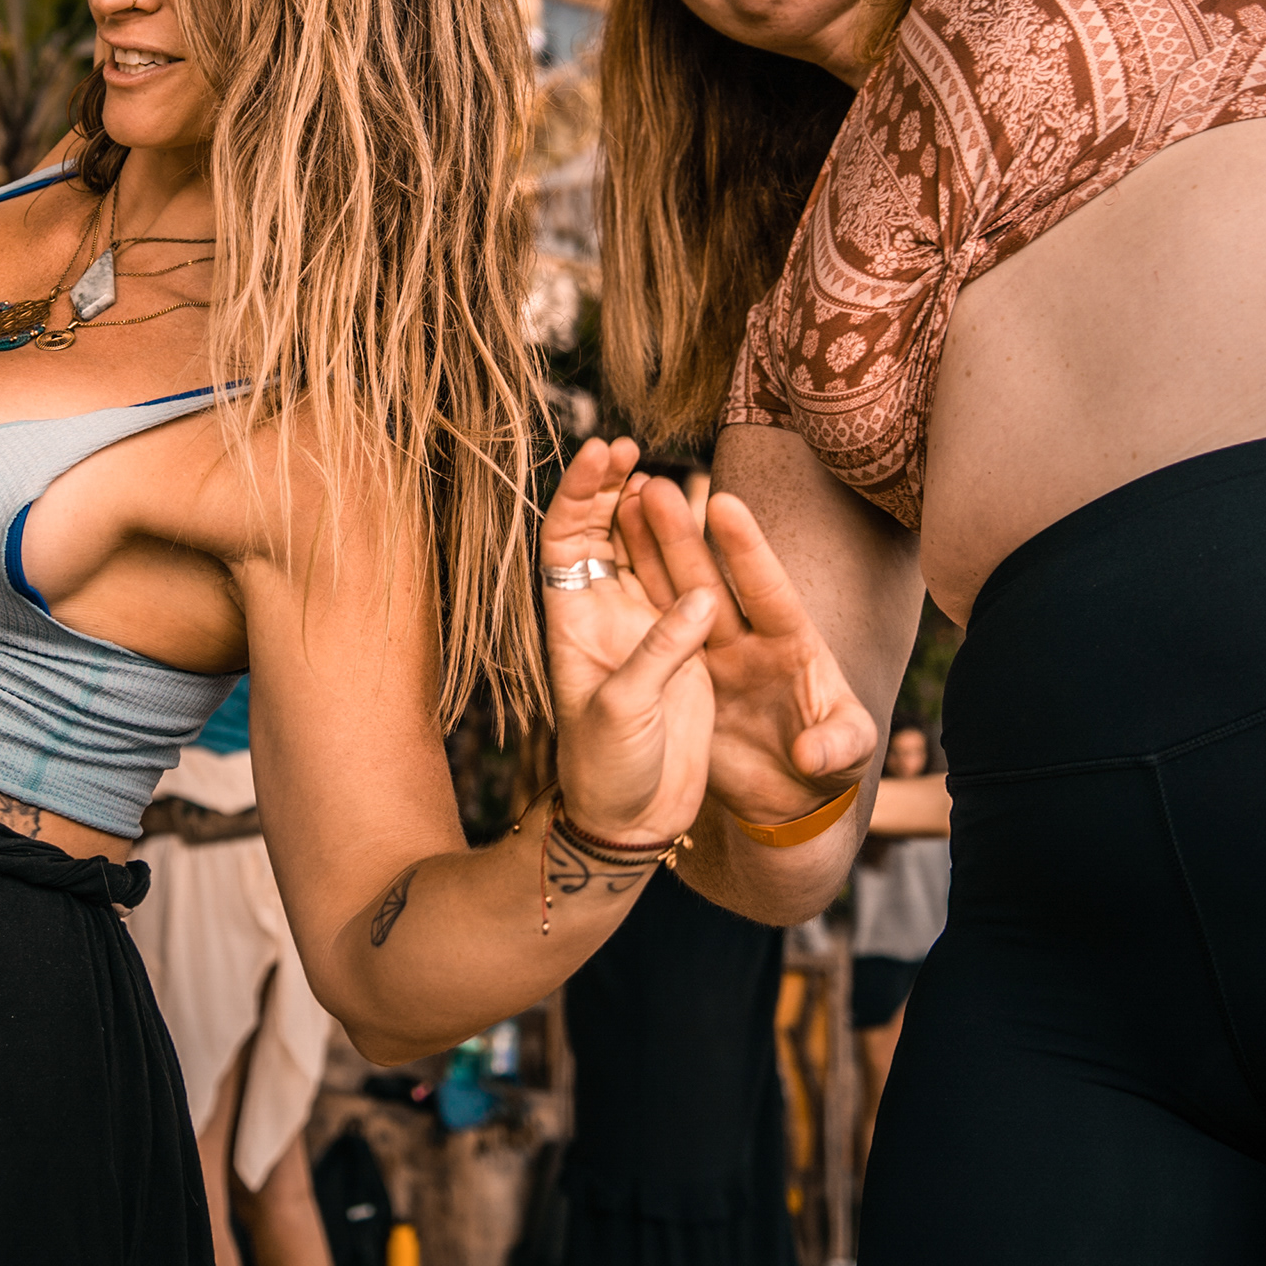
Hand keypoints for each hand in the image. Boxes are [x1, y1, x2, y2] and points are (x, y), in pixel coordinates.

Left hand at [538, 438, 717, 849]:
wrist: (634, 819)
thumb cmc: (608, 771)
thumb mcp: (624, 713)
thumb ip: (659, 654)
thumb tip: (700, 601)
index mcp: (572, 624)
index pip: (564, 542)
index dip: (577, 494)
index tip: (600, 455)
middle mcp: (602, 617)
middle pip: (597, 534)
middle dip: (608, 487)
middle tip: (629, 446)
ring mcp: (641, 628)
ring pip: (638, 552)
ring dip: (644, 511)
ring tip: (658, 472)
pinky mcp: (680, 647)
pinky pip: (681, 584)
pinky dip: (686, 550)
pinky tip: (699, 521)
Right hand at [541, 440, 874, 832]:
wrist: (790, 801)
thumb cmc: (830, 767)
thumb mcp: (847, 755)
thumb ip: (837, 746)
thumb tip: (810, 754)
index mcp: (794, 644)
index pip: (769, 589)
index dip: (747, 549)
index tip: (723, 505)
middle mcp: (749, 639)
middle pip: (711, 580)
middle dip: (682, 535)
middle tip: (653, 486)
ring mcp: (713, 655)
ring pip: (673, 595)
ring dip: (648, 552)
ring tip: (620, 503)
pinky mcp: (684, 679)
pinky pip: (654, 630)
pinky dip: (634, 595)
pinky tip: (609, 558)